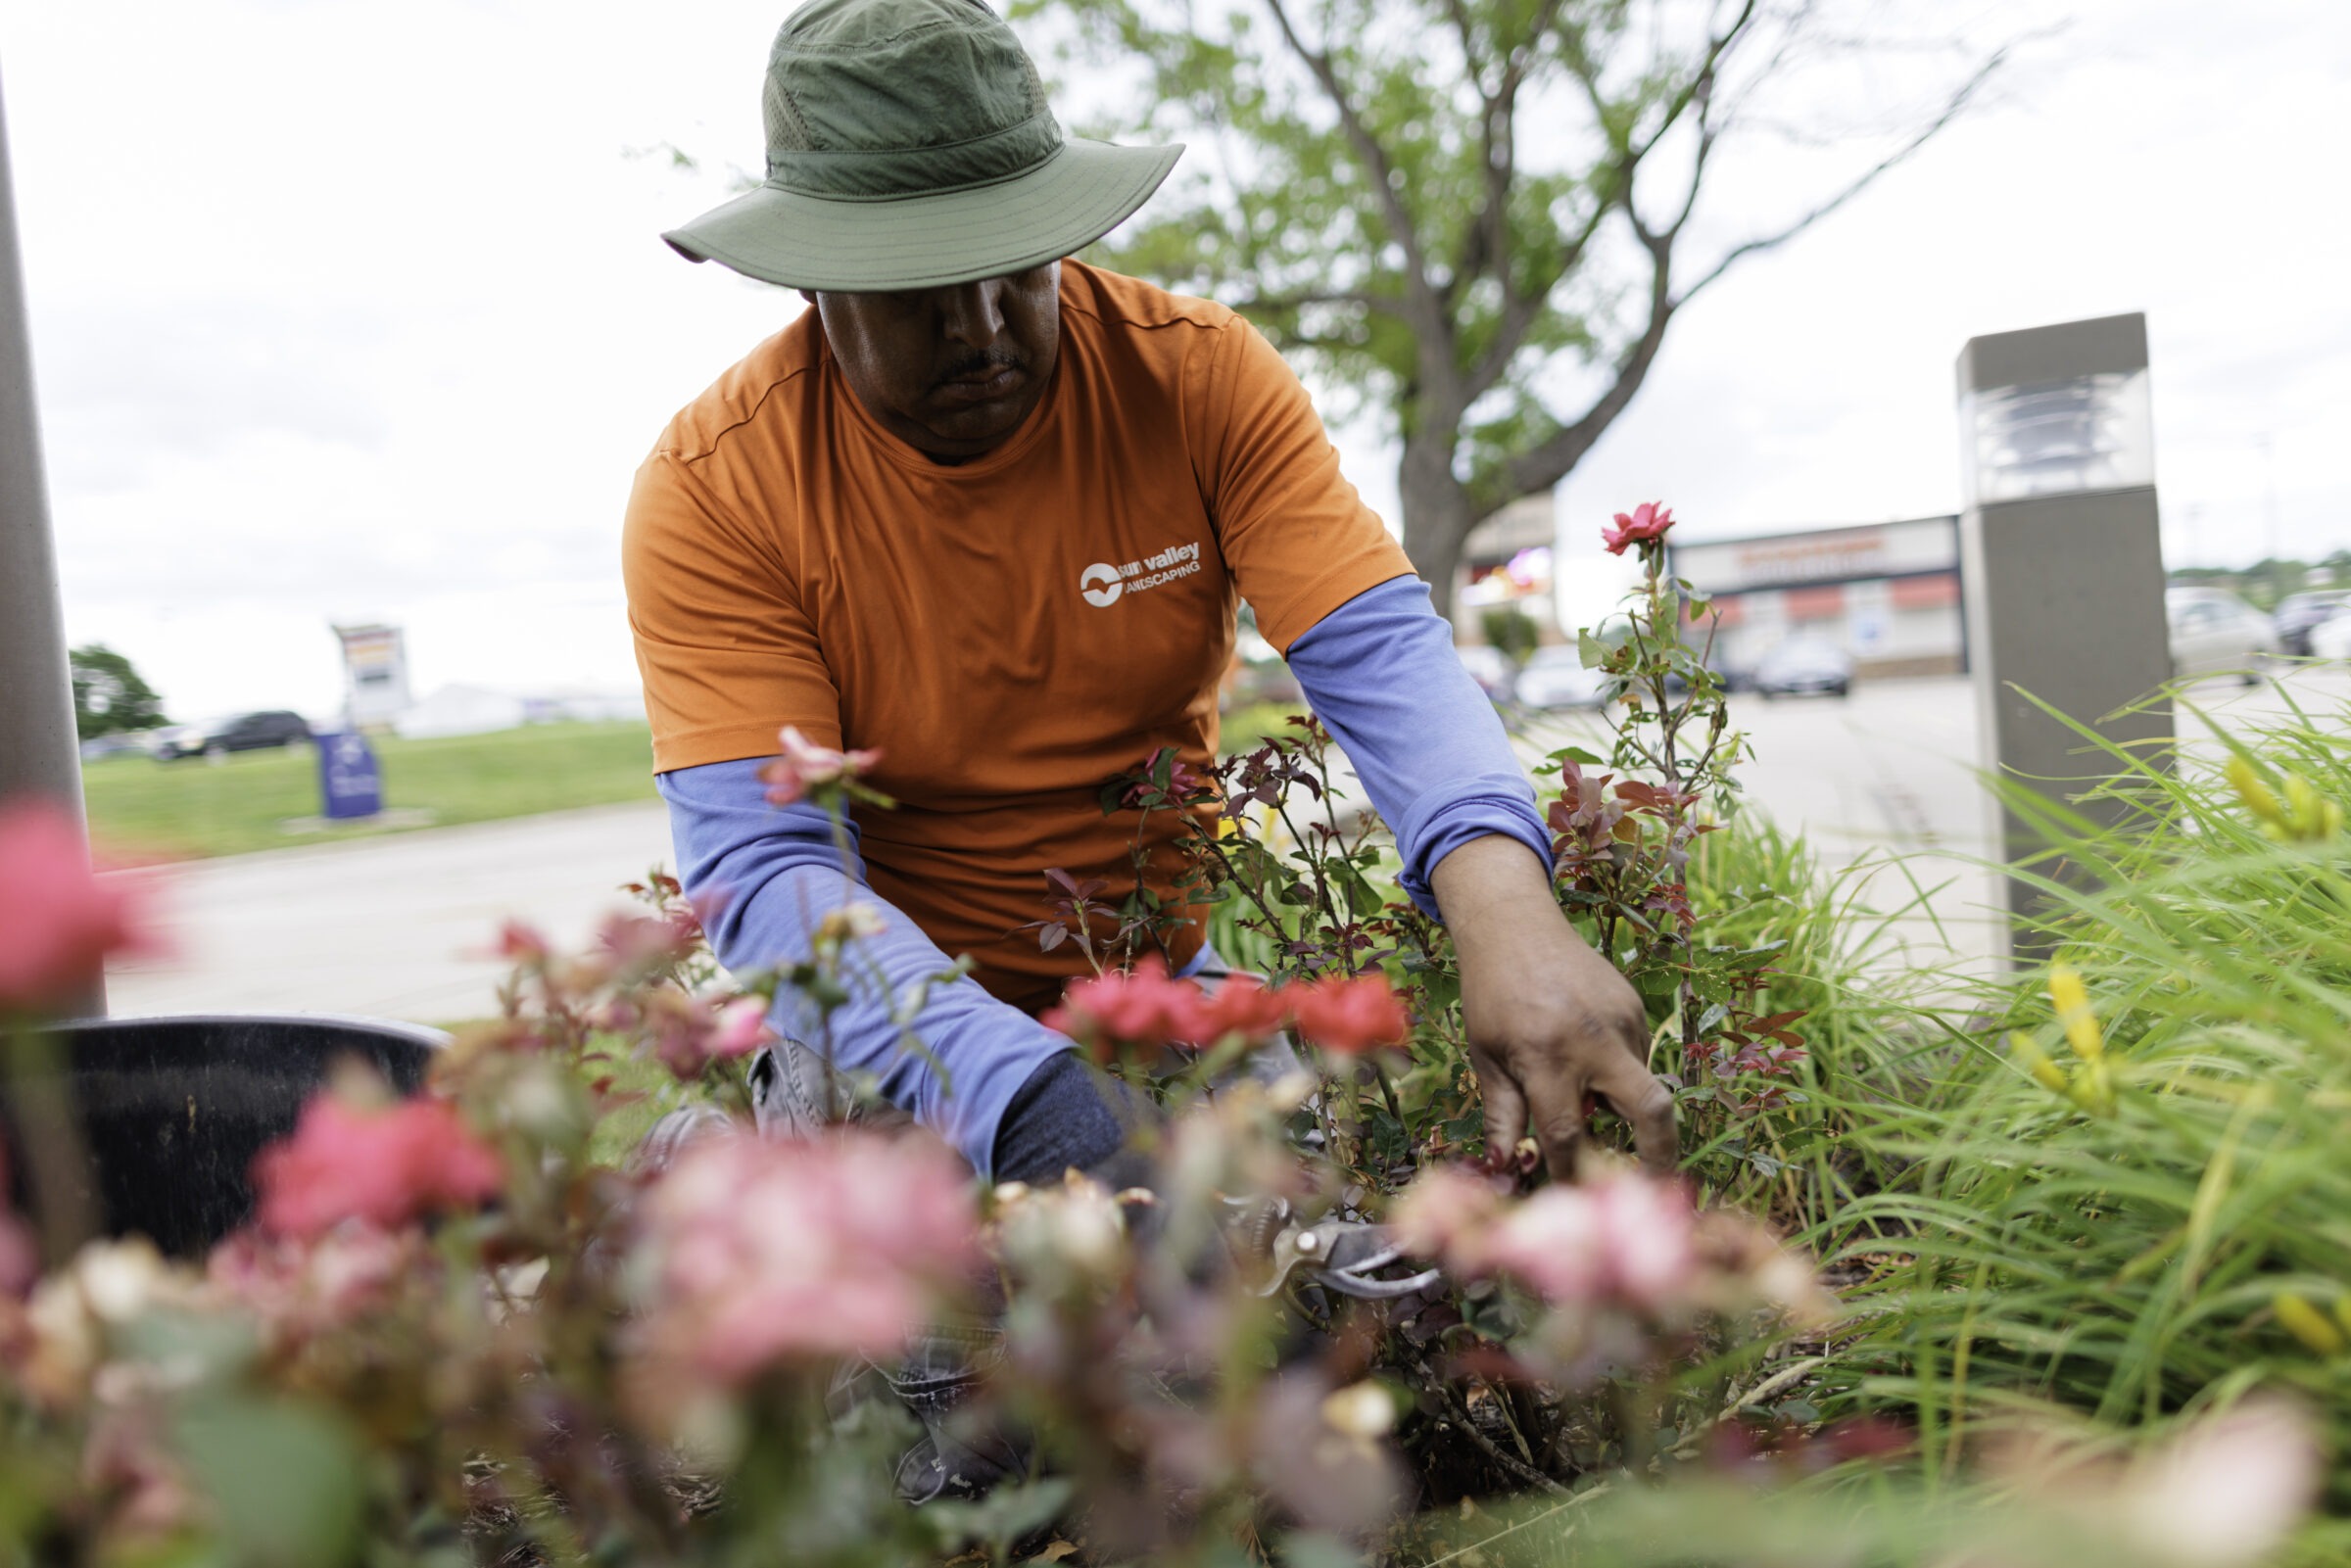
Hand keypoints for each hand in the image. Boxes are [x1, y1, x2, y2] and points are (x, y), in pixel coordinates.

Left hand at [1429, 835, 1676, 1179]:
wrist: (1514, 924)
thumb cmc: (1491, 994)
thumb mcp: (1485, 1056)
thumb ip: (1503, 1115)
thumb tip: (1508, 1167)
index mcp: (1546, 1055)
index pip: (1568, 1133)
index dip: (1570, 1172)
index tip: (1573, 1197)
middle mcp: (1592, 1039)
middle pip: (1650, 1111)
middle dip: (1660, 1157)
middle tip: (1655, 1189)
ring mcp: (1622, 1020)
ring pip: (1640, 1085)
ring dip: (1620, 1105)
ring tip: (1581, 1087)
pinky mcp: (1636, 1007)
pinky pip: (1636, 1057)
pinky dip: (1617, 1073)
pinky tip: (1585, 1055)